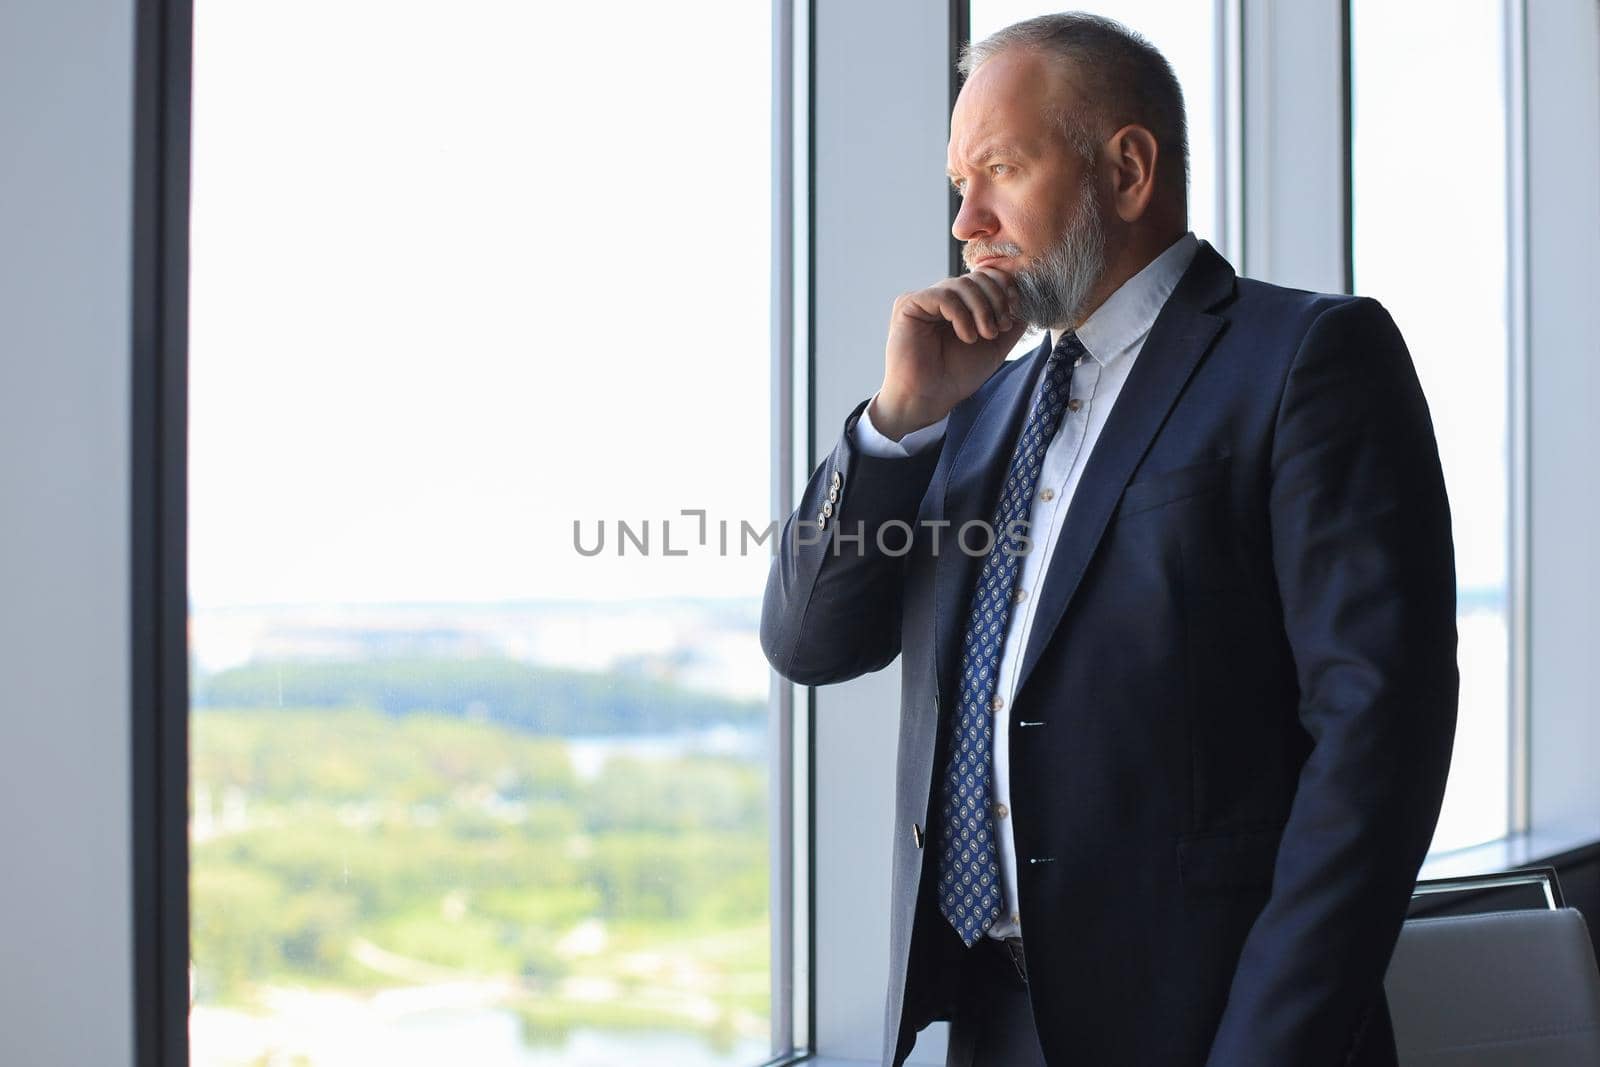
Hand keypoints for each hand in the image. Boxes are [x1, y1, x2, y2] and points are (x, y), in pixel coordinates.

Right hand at [873, 266, 1029, 439]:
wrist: (929, 398)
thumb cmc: (956, 376)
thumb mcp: (995, 345)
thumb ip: (1011, 322)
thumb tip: (1027, 301)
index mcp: (959, 303)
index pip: (985, 277)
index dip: (1004, 289)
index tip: (1012, 316)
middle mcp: (941, 297)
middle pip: (977, 277)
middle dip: (996, 300)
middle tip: (999, 328)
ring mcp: (924, 299)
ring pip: (962, 284)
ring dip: (981, 310)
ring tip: (984, 335)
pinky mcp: (909, 305)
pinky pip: (943, 296)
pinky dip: (961, 315)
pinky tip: (966, 336)